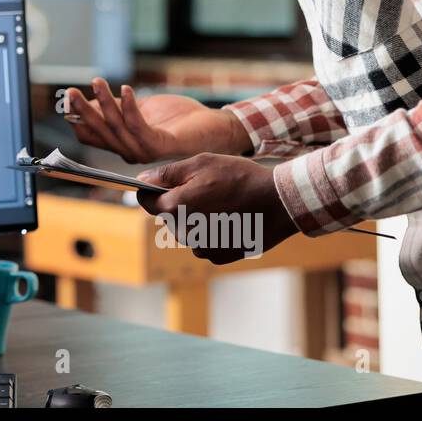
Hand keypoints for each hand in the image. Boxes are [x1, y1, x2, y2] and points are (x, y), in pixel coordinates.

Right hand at [64, 78, 252, 164]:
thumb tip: (88, 100)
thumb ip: (116, 107)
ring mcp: (144, 151)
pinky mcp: (160, 145)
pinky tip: (127, 89)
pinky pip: (138, 127)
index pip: (90, 136)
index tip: (67, 98)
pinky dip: (130, 107)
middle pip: (99, 132)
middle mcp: (129, 152)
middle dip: (83, 111)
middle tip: (69, 92)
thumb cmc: (178, 117)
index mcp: (122, 143)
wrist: (212, 126)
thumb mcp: (140, 108)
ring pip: (116, 128)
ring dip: (105, 103)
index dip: (77, 118)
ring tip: (96, 81)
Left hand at [137, 153, 297, 262]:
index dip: (151, 192)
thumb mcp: (201, 163)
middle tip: (205, 190)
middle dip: (179, 204)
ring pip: (187, 232)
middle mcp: (185, 231)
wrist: (279, 201)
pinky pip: (204, 244)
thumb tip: (143, 181)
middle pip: (169, 218)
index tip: (158, 186)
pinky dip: (212, 234)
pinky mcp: (218, 256)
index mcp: (176, 206)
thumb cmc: (240, 177)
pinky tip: (230, 220)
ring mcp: (201, 246)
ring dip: (196, 220)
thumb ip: (168, 173)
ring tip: (221, 204)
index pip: (147, 202)